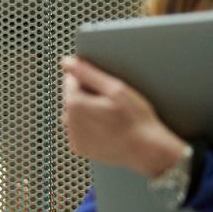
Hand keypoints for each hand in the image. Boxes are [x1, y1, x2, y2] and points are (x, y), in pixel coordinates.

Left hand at [61, 56, 187, 177]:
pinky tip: (106, 129)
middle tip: (112, 105)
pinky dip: (89, 128)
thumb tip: (67, 62)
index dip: (90, 81)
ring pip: (74, 115)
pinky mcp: (78, 148)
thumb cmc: (135, 119)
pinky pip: (79, 131)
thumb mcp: (116, 89)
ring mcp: (72, 136)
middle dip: (88, 96)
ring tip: (111, 118)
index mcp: (75, 103)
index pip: (71, 80)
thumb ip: (88, 73)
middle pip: (72, 98)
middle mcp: (68, 121)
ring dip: (87, 112)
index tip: (107, 89)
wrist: (145, 150)